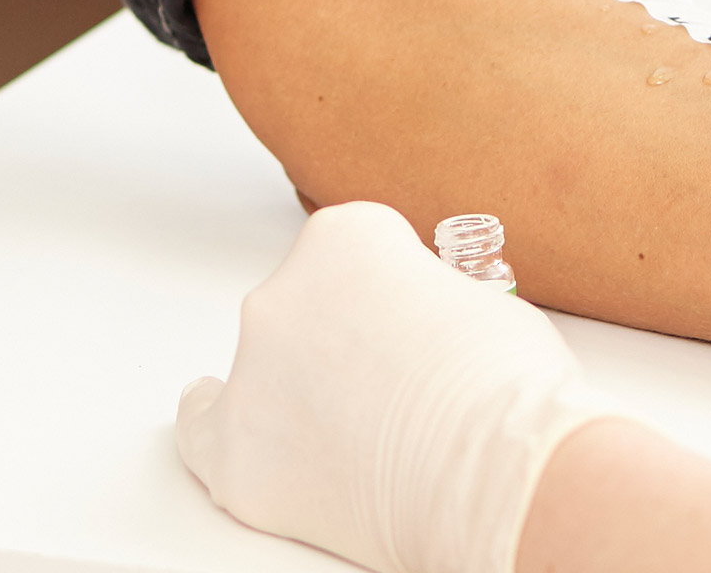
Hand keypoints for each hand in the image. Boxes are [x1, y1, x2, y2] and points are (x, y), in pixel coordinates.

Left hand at [175, 202, 617, 572]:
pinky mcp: (237, 454)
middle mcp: (282, 293)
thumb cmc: (506, 391)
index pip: (353, 254)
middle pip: (303, 310)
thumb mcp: (485, 303)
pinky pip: (203, 431)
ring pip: (257, 370)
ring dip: (295, 390)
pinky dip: (212, 424)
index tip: (414, 325)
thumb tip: (422, 336)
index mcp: (345, 238)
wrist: (497, 472)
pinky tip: (215, 416)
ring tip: (362, 436)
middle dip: (342, 343)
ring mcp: (251, 375)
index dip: (392, 296)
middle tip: (398, 388)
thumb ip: (428, 302)